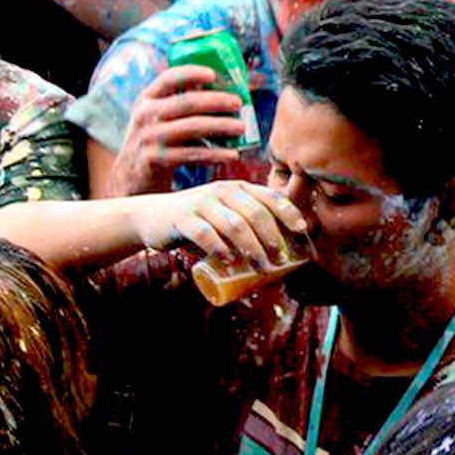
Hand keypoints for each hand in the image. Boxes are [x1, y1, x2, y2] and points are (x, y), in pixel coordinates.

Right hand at [103, 66, 251, 198]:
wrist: (132, 176)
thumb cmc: (159, 139)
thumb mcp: (163, 117)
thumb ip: (186, 103)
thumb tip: (231, 89)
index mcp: (148, 99)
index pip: (168, 78)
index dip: (191, 73)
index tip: (213, 74)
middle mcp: (145, 115)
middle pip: (186, 103)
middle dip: (216, 101)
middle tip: (239, 103)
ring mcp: (148, 138)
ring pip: (191, 128)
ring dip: (220, 126)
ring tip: (241, 128)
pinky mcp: (153, 160)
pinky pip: (190, 154)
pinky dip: (214, 154)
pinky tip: (232, 154)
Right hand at [133, 180, 308, 269]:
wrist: (152, 217)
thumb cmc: (200, 221)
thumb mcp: (225, 215)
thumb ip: (247, 225)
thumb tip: (284, 254)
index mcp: (239, 188)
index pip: (270, 196)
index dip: (289, 212)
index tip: (302, 230)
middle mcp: (224, 191)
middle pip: (256, 214)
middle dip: (272, 238)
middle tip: (280, 259)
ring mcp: (202, 202)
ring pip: (234, 225)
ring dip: (251, 248)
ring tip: (260, 266)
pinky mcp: (182, 218)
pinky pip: (205, 232)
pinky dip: (220, 248)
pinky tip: (229, 261)